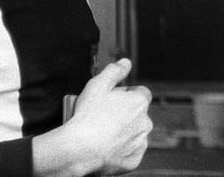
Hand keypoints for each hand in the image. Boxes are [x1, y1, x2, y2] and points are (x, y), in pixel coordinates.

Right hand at [34, 59, 151, 175]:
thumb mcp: (97, 85)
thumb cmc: (87, 117)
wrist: (78, 150)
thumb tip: (125, 63)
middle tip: (102, 118)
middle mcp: (145, 122)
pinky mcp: (133, 160)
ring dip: (123, 133)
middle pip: (136, 114)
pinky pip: (129, 153)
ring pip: (133, 134)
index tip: (111, 101)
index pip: (140, 93)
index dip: (125, 95)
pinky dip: (120, 151)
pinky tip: (106, 148)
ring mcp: (140, 142)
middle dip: (123, 114)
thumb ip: (114, 71)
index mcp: (139, 102)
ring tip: (102, 135)